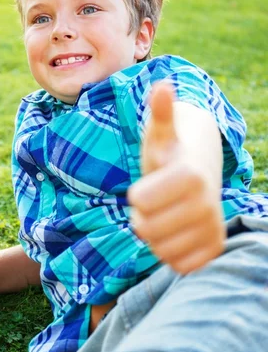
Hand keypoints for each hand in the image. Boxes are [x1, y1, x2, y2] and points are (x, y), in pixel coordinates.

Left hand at [128, 82, 224, 273]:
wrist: (200, 173)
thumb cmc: (172, 154)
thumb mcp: (162, 133)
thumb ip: (160, 113)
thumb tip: (161, 87)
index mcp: (190, 176)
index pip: (140, 202)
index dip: (137, 195)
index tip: (149, 185)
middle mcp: (208, 204)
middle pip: (145, 229)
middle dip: (142, 216)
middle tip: (156, 202)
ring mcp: (213, 228)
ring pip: (160, 250)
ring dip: (155, 235)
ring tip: (166, 215)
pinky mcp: (214, 249)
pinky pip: (177, 265)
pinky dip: (169, 252)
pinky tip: (176, 232)